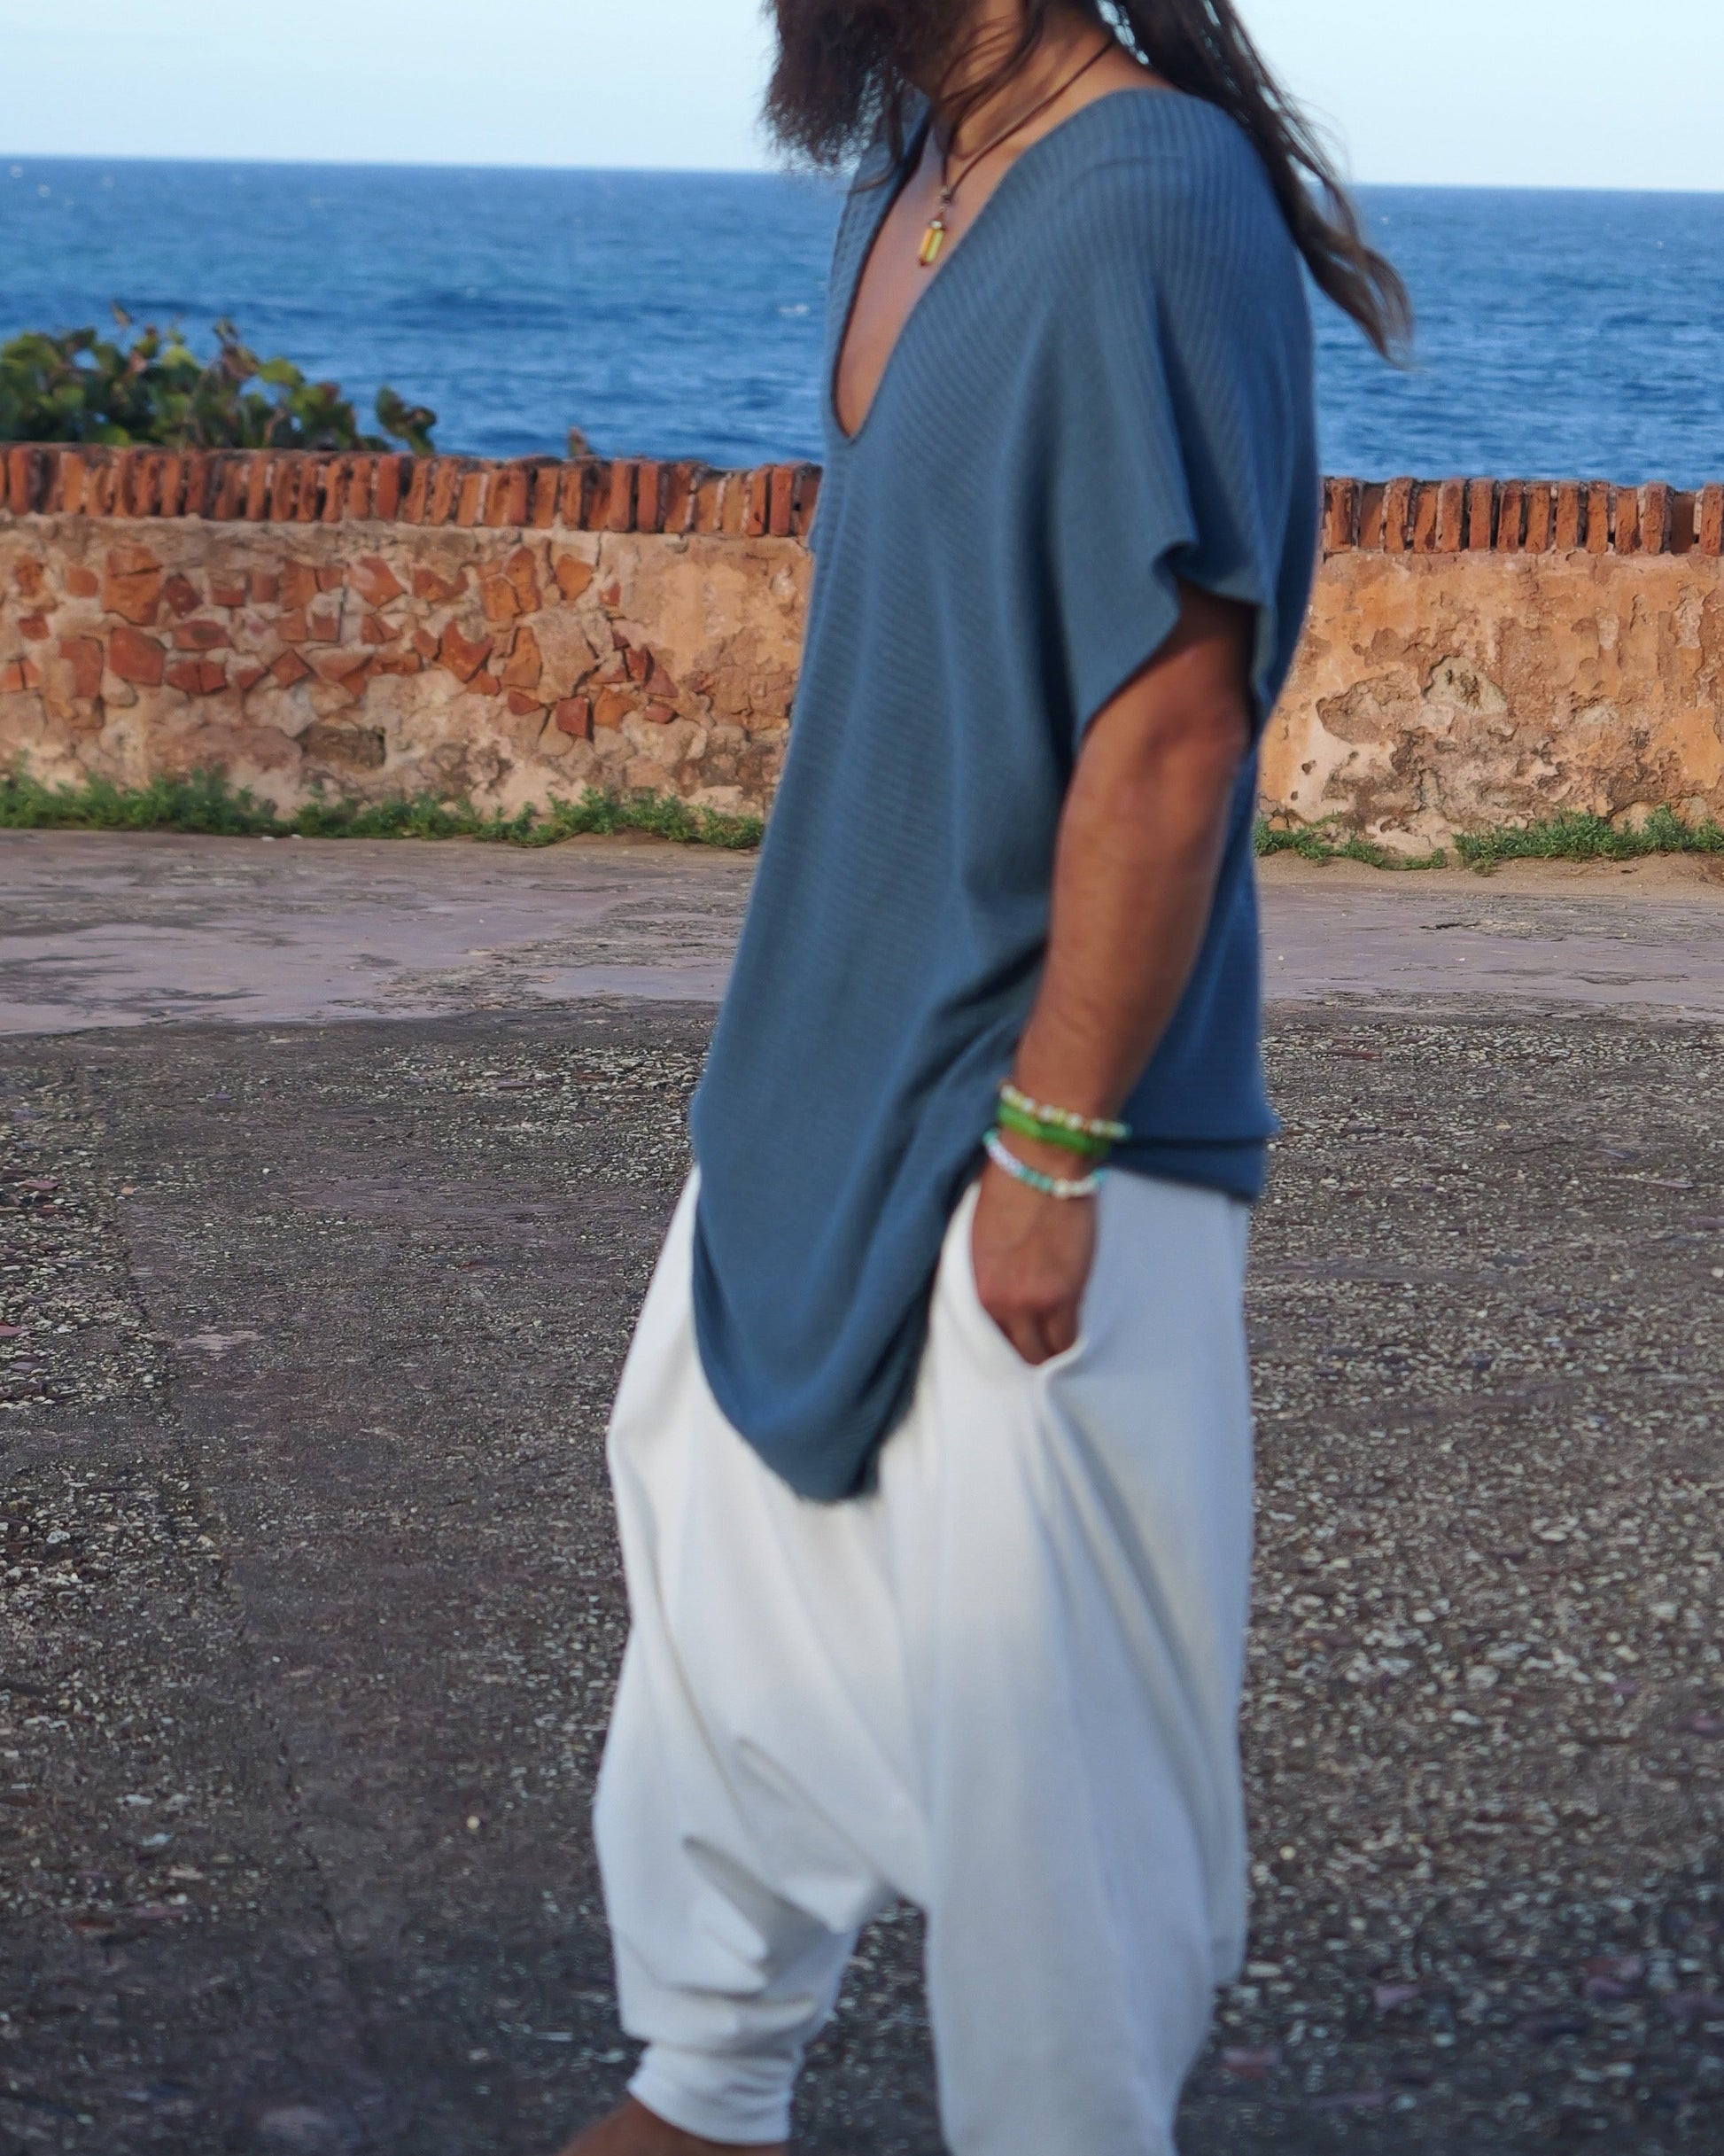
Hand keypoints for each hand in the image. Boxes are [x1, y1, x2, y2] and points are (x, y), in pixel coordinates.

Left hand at [970, 1140, 1097, 1365]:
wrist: (1041, 1162)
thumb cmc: (1010, 1186)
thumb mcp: (981, 1236)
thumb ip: (990, 1271)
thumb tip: (1004, 1289)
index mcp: (975, 1286)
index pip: (992, 1338)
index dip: (1011, 1343)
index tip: (1024, 1343)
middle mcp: (1000, 1302)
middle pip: (1020, 1352)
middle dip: (1034, 1354)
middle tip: (1048, 1347)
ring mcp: (1035, 1302)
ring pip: (1048, 1352)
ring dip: (1057, 1350)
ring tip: (1065, 1345)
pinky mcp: (1066, 1294)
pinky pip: (1071, 1337)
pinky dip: (1075, 1340)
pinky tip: (1079, 1336)